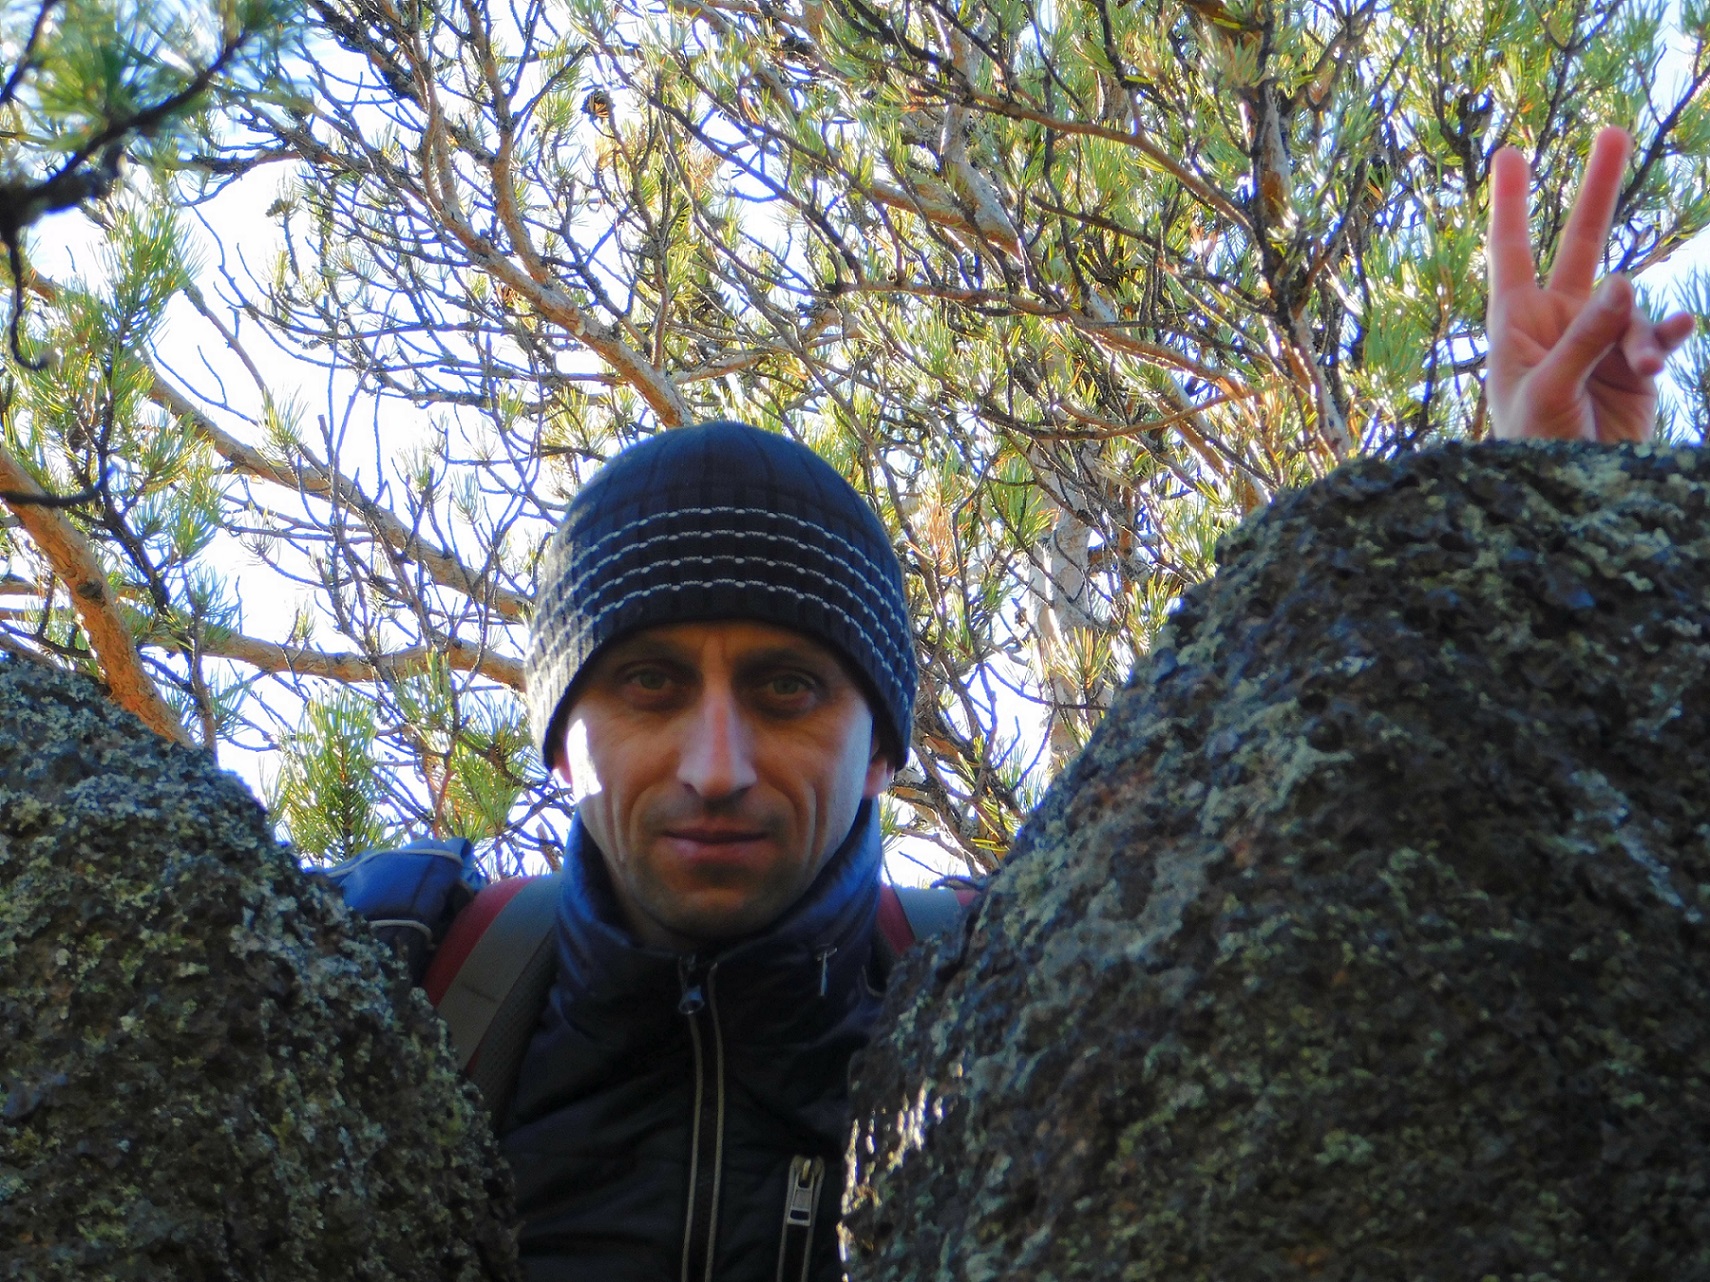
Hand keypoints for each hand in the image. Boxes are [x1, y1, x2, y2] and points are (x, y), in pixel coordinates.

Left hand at [1485, 127, 1695, 441]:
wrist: (1570, 489)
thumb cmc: (1533, 442)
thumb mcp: (1548, 390)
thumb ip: (1585, 337)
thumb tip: (1623, 282)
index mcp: (1517, 321)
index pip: (1511, 250)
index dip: (1510, 202)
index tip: (1509, 153)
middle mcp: (1558, 319)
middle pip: (1579, 241)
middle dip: (1596, 190)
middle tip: (1612, 130)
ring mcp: (1598, 337)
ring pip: (1629, 304)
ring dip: (1637, 333)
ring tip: (1639, 366)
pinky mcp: (1633, 363)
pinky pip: (1656, 334)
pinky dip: (1663, 337)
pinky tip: (1674, 338)